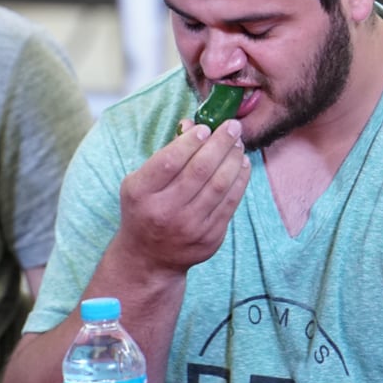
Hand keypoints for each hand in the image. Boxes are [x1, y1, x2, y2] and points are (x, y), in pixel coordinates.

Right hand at [114, 120, 248, 277]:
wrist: (150, 258)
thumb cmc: (145, 209)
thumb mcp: (140, 182)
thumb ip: (165, 154)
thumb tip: (192, 124)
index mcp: (141, 194)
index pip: (169, 162)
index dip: (191, 141)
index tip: (206, 127)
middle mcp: (164, 211)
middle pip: (199, 170)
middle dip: (220, 144)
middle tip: (233, 127)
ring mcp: (189, 227)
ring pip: (219, 185)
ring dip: (233, 159)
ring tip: (238, 143)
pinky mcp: (210, 238)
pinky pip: (230, 203)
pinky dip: (239, 180)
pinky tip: (242, 164)